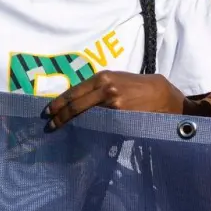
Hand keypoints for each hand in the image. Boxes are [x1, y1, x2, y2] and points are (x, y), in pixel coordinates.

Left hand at [43, 71, 185, 129]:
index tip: (48, 112)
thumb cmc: (139, 86)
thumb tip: (77, 99)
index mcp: (103, 77)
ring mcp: (113, 104)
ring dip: (72, 124)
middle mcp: (105, 89)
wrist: (163, 94)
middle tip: (50, 125)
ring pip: (85, 116)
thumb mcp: (118, 79)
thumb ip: (99, 87)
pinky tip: (83, 133)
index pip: (73, 92)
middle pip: (75, 105)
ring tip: (61, 130)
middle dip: (60, 117)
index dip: (58, 104)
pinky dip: (88, 129)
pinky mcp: (120, 117)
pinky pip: (99, 124)